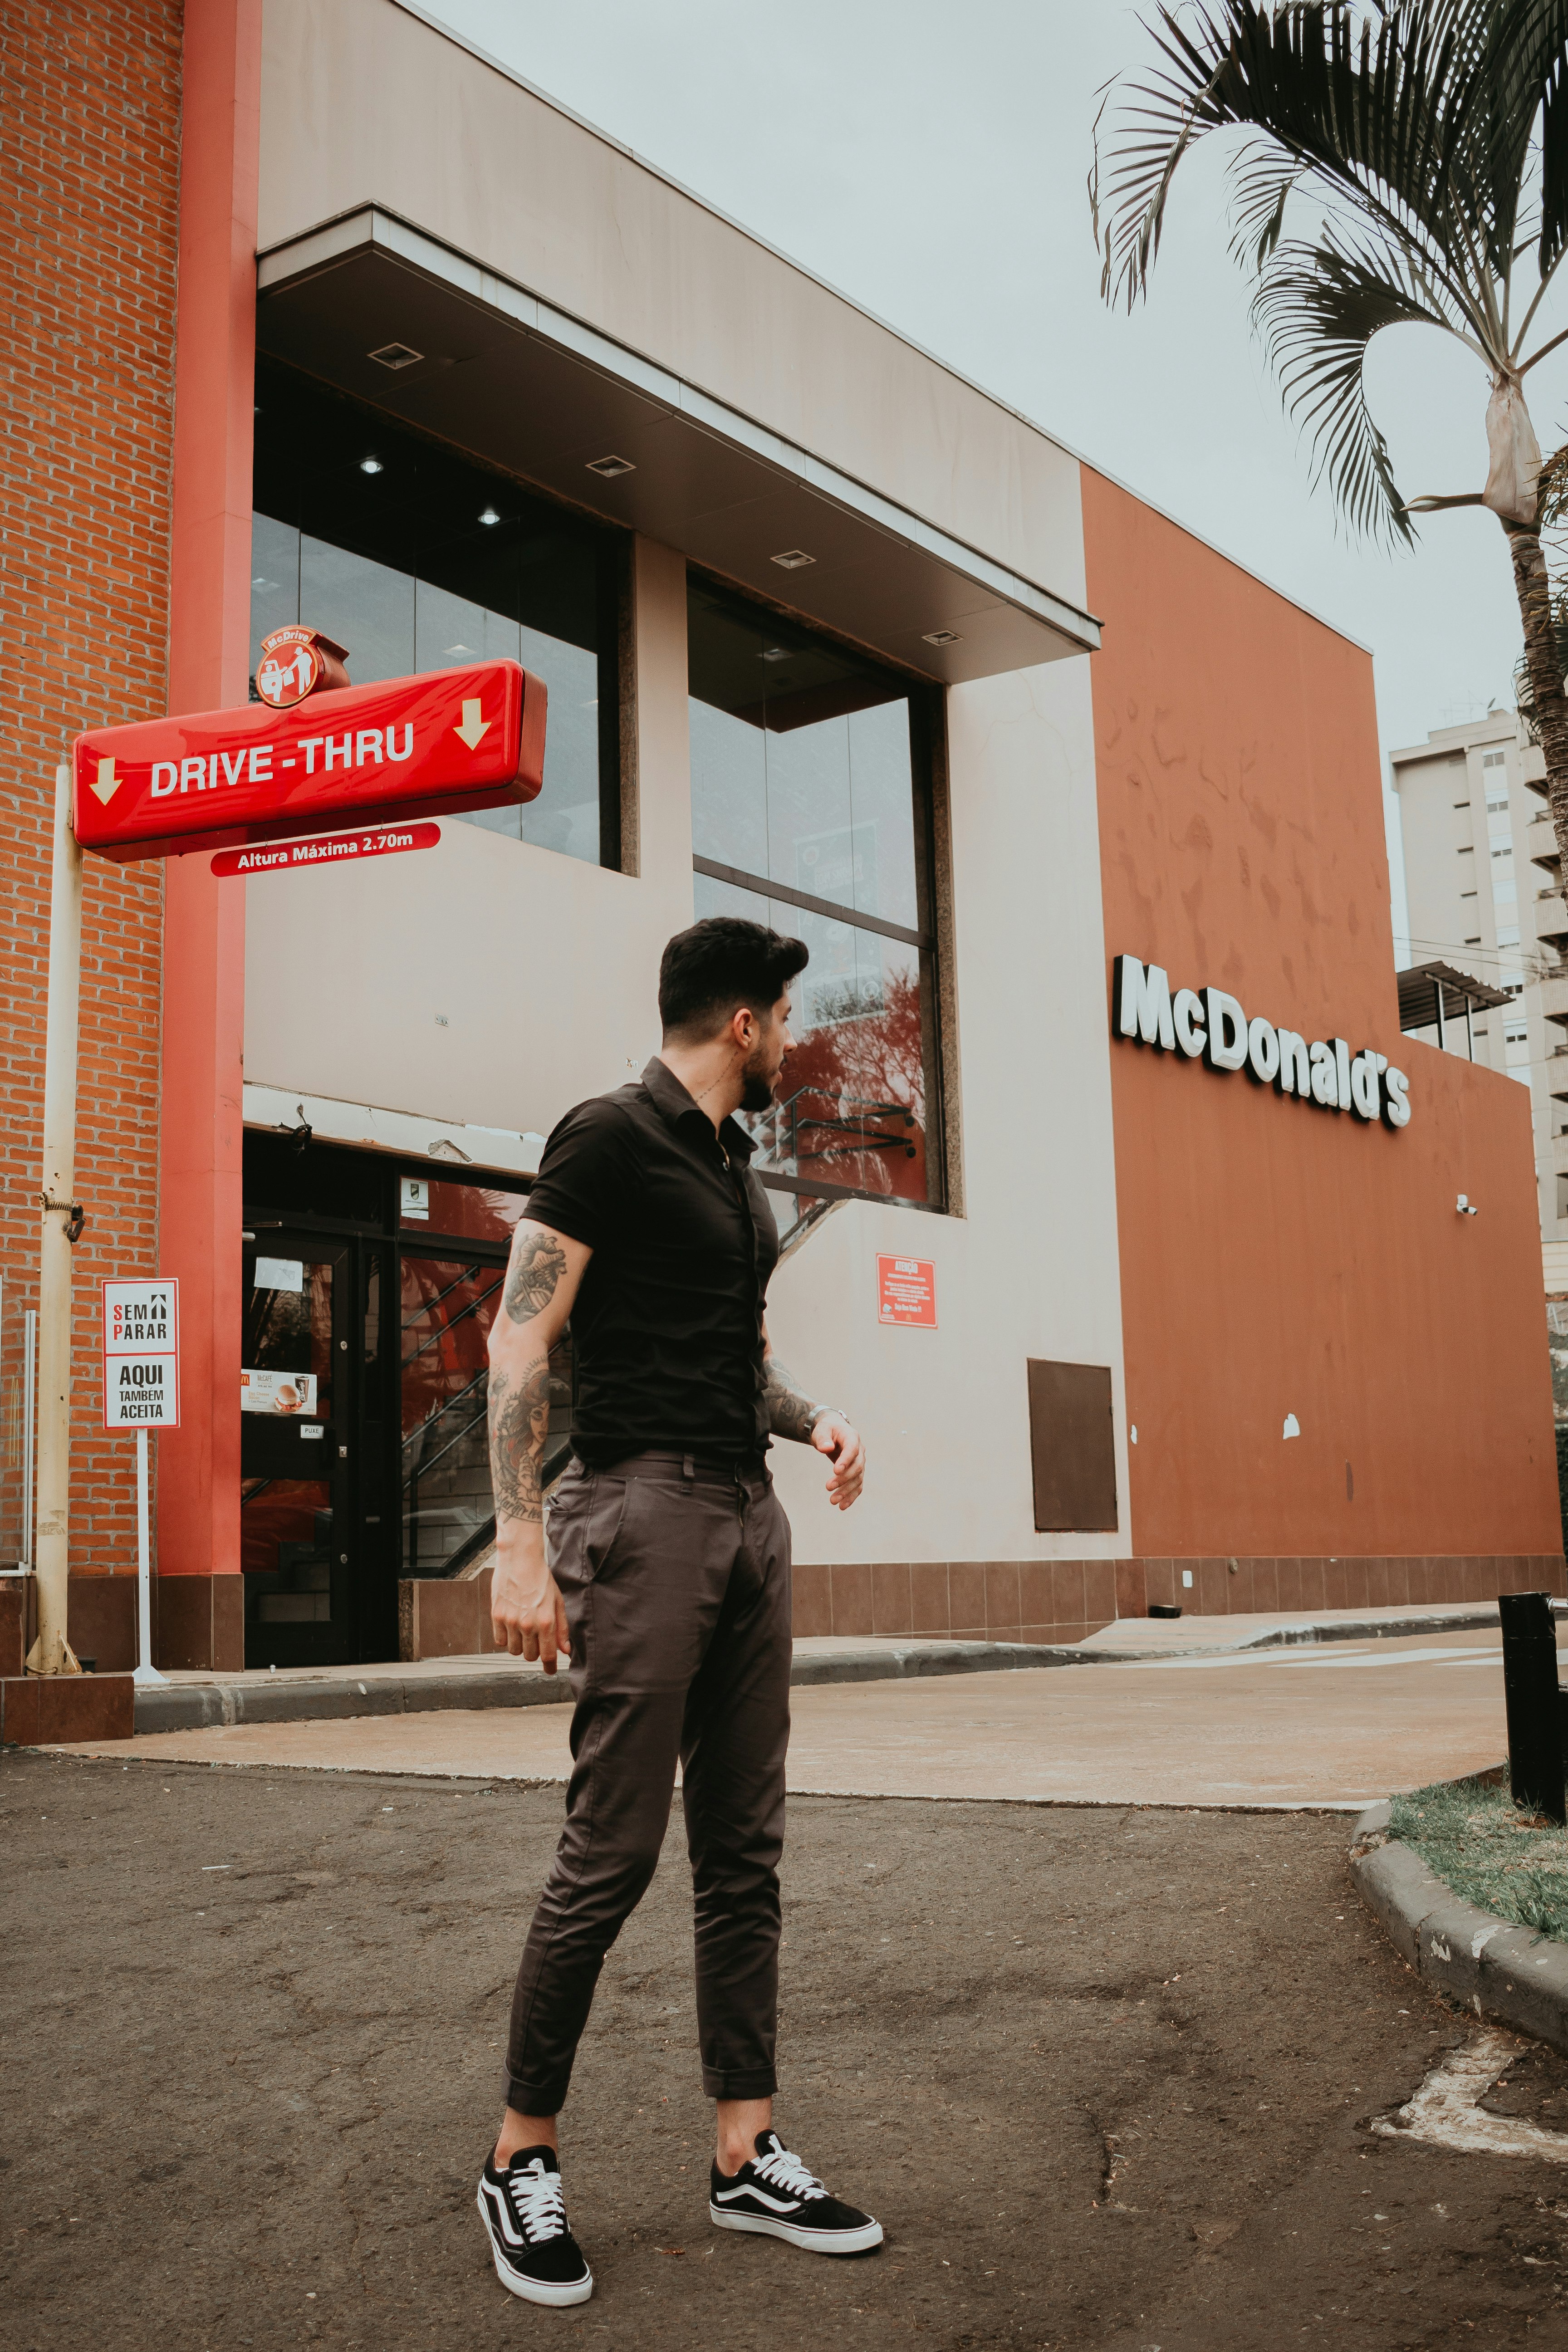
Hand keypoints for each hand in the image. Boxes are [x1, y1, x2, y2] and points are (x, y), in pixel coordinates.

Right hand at [490, 1536, 570, 1670]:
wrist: (520, 1560)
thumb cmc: (541, 1579)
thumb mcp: (558, 1602)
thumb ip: (562, 1628)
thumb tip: (565, 1650)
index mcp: (545, 1621)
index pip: (548, 1655)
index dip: (549, 1666)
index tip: (550, 1671)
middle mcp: (527, 1624)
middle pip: (529, 1656)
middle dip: (535, 1653)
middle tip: (537, 1641)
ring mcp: (510, 1621)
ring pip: (514, 1650)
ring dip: (521, 1646)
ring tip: (524, 1631)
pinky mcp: (496, 1615)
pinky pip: (500, 1640)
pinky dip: (506, 1638)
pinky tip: (512, 1627)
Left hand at [811, 1413, 863, 1509]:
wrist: (832, 1430)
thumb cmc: (826, 1429)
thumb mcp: (821, 1430)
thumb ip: (823, 1438)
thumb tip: (826, 1448)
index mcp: (852, 1437)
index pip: (852, 1449)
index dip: (846, 1460)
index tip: (835, 1471)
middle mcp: (860, 1451)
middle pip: (857, 1466)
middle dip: (844, 1478)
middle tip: (828, 1487)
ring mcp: (859, 1462)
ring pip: (858, 1479)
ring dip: (847, 1491)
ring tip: (833, 1501)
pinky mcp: (856, 1472)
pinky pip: (857, 1485)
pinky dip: (851, 1496)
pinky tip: (842, 1506)